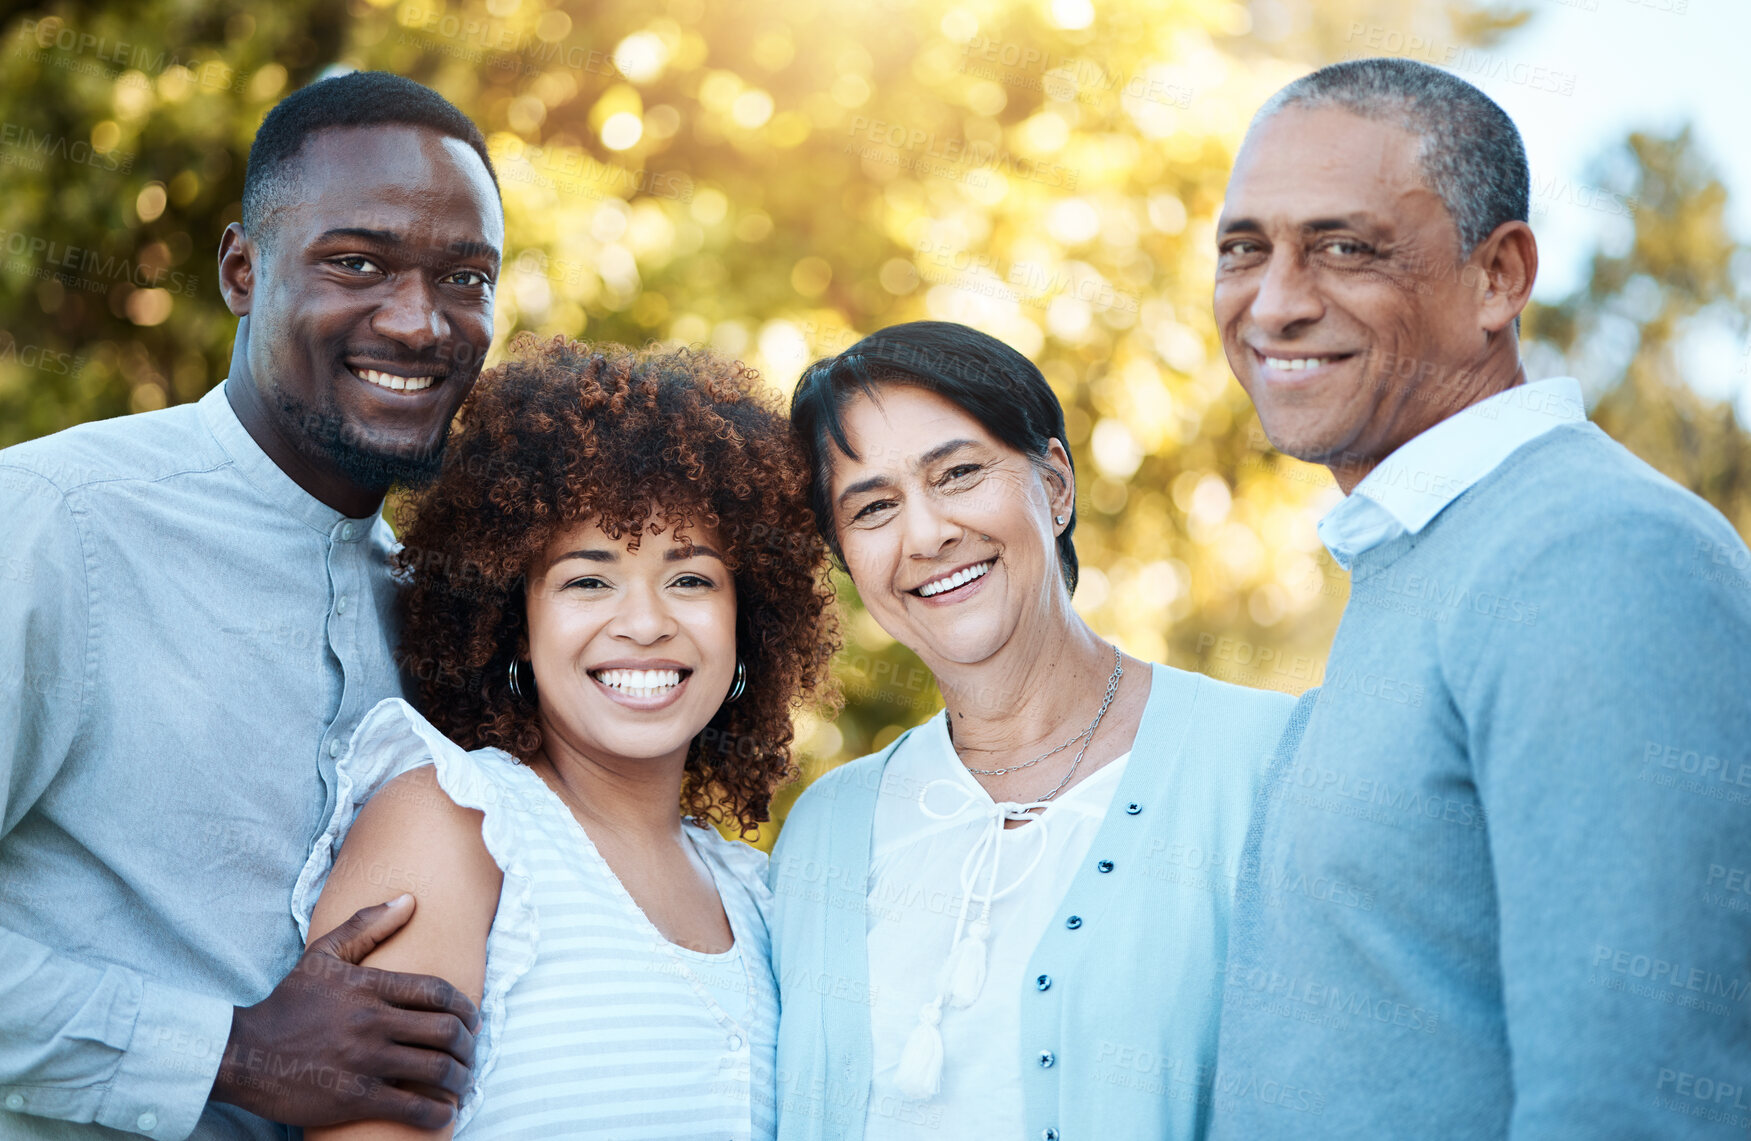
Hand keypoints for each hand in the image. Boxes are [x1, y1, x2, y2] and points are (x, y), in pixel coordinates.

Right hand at [209, 895, 479, 1127]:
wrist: (243, 1054)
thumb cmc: (287, 1004)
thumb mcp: (323, 956)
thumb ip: (366, 925)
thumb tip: (410, 899)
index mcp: (369, 987)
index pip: (437, 992)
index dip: (466, 1008)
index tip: (474, 1021)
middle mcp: (372, 1022)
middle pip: (445, 1031)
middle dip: (469, 1045)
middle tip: (471, 1053)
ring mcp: (365, 1061)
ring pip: (435, 1070)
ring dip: (460, 1078)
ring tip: (462, 1082)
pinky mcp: (354, 1098)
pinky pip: (411, 1107)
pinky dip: (438, 1113)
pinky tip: (445, 1113)